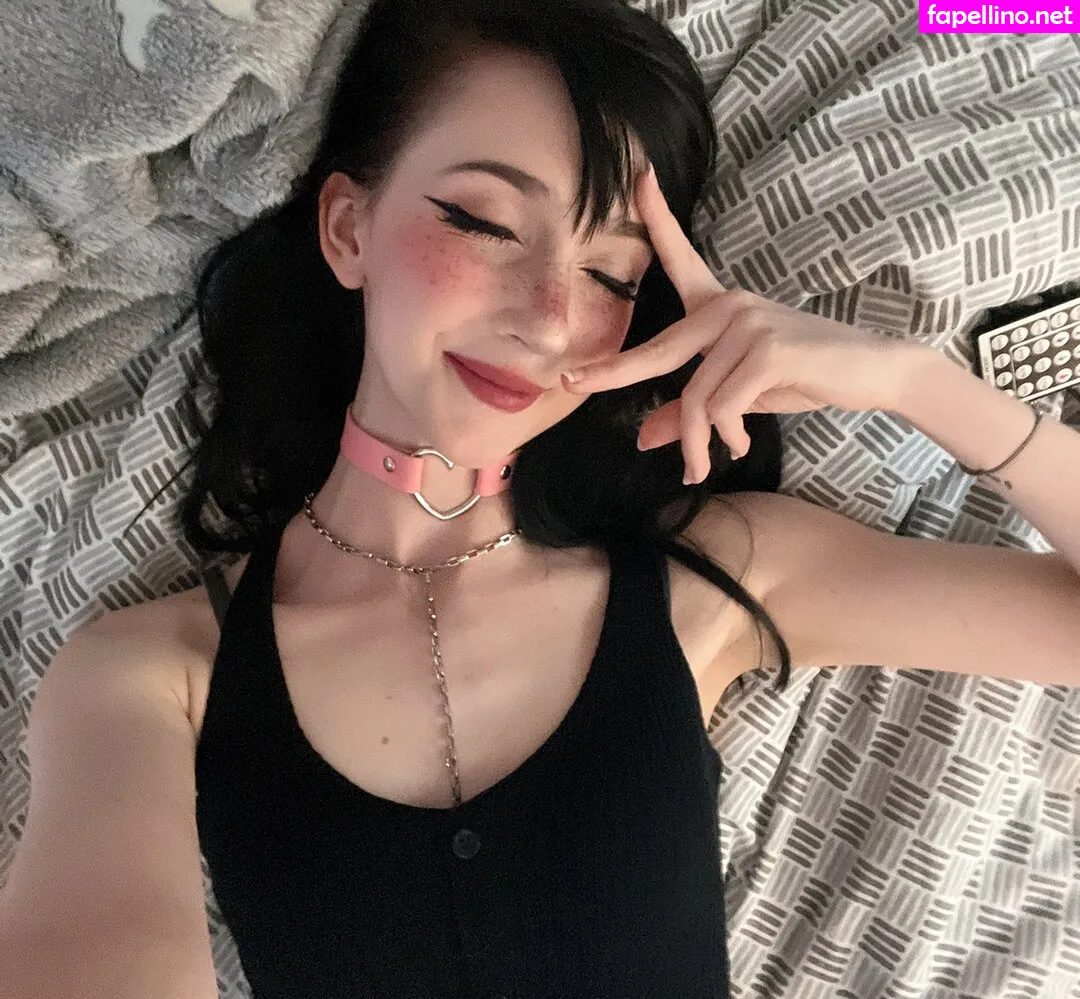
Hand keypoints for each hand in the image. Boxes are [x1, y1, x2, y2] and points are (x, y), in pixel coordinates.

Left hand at [561, 164, 917, 483]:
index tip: (640, 175)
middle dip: (610, 375)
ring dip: (697, 442)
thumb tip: (642, 437)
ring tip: (706, 463)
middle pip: (655, 351)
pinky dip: (725, 436)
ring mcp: (747, 322)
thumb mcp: (739, 395)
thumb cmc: (804, 377)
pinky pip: (722, 404)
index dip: (658, 216)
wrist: (873, 373)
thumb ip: (691, 410)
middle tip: (570, 385)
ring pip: (695, 397)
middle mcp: (729, 305)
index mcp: (720, 306)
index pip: (681, 257)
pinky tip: (741, 444)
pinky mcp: (767, 348)